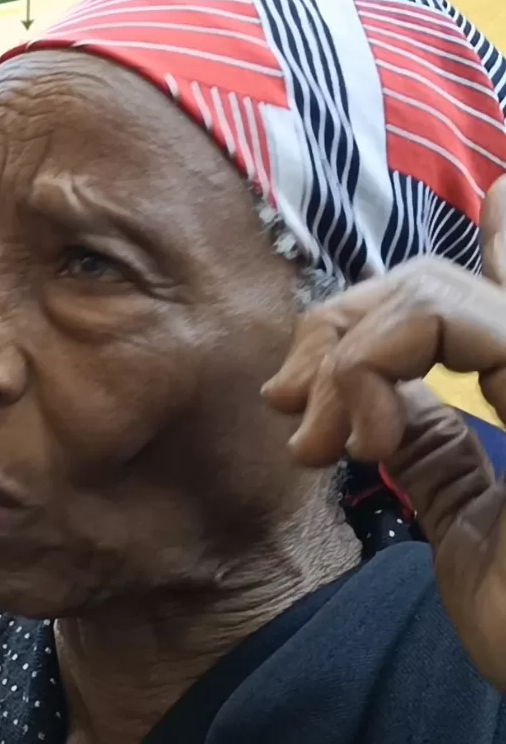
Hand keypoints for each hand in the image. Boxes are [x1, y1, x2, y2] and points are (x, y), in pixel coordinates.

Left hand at [262, 179, 505, 688]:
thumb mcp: (469, 514)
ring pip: (427, 294)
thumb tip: (375, 387)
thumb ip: (432, 439)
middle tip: (292, 408)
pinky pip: (440, 318)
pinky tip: (365, 443)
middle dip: (338, 332)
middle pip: (434, 284)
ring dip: (343, 360)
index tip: (326, 339)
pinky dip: (369, 367)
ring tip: (325, 445)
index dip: (447, 263)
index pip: (490, 288)